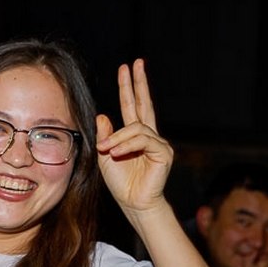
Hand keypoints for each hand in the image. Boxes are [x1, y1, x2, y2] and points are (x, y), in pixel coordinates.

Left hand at [94, 59, 172, 218]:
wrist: (133, 203)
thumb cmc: (121, 183)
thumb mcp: (105, 157)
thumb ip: (105, 136)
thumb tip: (103, 115)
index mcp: (135, 135)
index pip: (133, 106)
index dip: (129, 87)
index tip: (126, 69)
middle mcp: (149, 135)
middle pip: (144, 104)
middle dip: (139, 83)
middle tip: (136, 63)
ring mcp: (158, 143)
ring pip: (136, 128)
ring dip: (117, 138)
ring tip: (106, 150)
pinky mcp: (163, 152)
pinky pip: (142, 140)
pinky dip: (126, 145)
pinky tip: (116, 153)